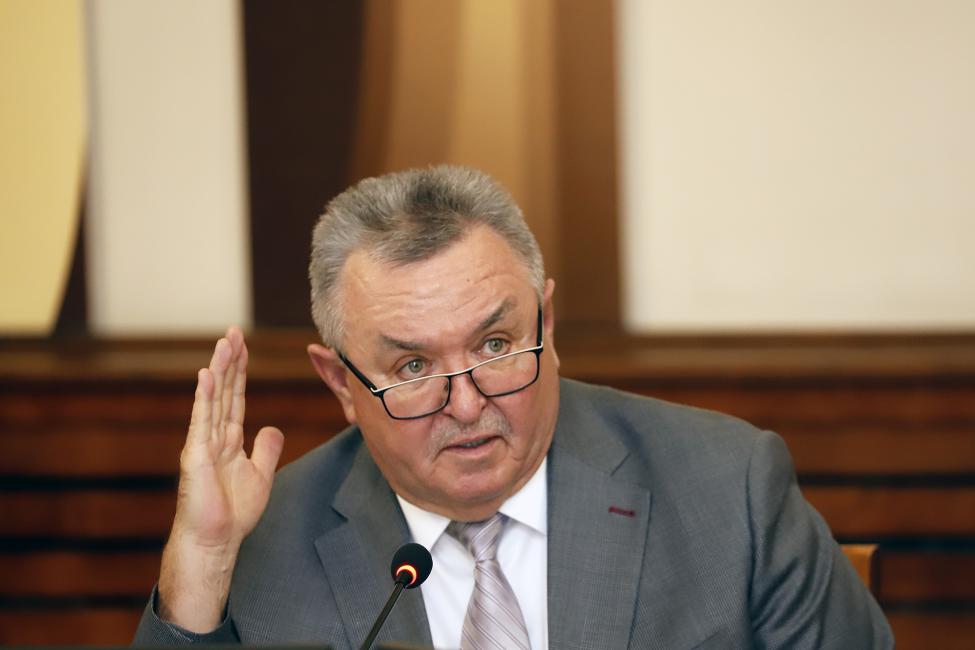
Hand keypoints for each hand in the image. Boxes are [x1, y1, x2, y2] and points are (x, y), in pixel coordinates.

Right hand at [157, 326, 283, 631]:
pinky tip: (208, 374)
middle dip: (230, 361)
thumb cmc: (234, 513)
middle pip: (224, 391)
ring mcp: (203, 443)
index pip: (236, 397)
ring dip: (219, 370)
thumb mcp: (261, 475)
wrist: (215, 541)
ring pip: (213, 399)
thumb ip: (266, 449)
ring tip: (224, 342)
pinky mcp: (197, 455)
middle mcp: (214, 436)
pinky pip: (202, 420)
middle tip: (233, 331)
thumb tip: (272, 428)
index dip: (241, 371)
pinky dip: (205, 396)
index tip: (243, 345)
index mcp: (229, 439)